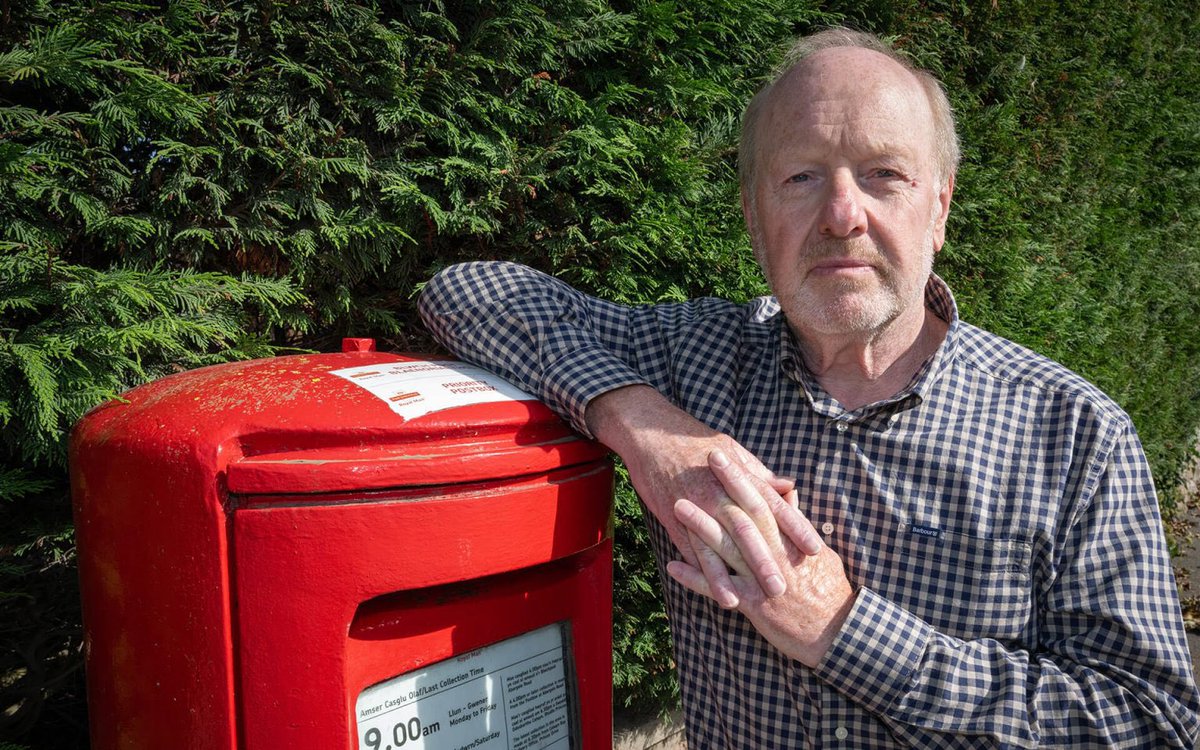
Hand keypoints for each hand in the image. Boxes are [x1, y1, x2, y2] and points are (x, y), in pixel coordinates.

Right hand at [585, 385, 797, 605]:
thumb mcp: (734, 450)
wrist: (653, 435)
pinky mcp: (675, 520)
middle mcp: (721, 494)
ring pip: (720, 544)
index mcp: (740, 477)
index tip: (816, 550)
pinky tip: (718, 593)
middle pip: (748, 530)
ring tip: (750, 601)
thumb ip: (760, 474)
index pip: (773, 506)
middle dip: (766, 560)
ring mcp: (697, 508)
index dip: (795, 528)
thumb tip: (788, 487)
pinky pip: (692, 550)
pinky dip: (705, 573)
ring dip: (735, 575)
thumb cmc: (696, 442)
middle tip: (784, 588)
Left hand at [666, 450, 855, 667]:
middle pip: (745, 513)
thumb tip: (788, 492)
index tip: (721, 454)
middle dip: (722, 486)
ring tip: (676, 504)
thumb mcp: (817, 551)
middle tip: (701, 462)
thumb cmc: (828, 591)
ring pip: (727, 546)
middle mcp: (775, 553)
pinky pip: (718, 589)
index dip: (741, 476)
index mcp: (789, 539)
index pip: (763, 498)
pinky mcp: (753, 604)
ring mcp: (762, 578)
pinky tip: (671, 565)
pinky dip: (694, 578)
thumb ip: (796, 522)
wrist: (838, 633)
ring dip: (700, 525)